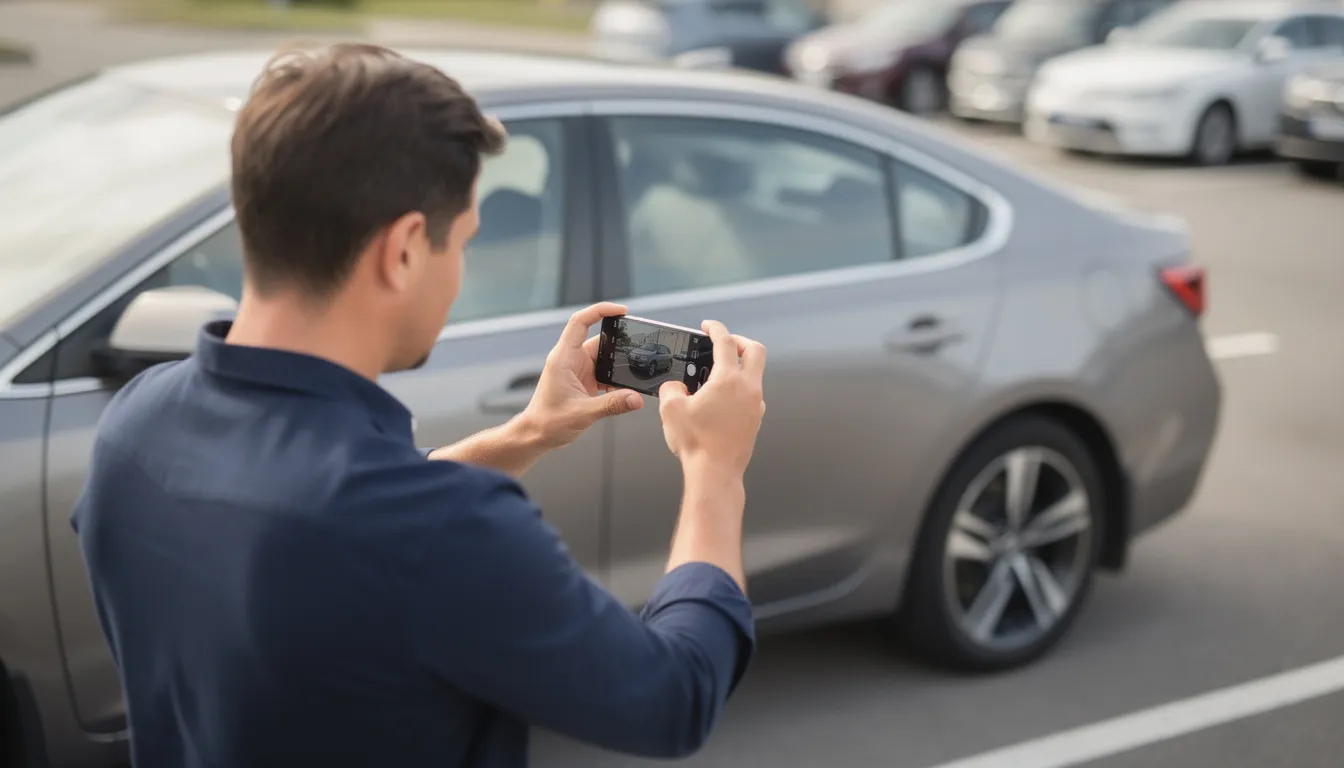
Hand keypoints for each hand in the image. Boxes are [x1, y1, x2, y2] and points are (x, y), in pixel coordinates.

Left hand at [520, 302, 643, 448]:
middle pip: (599, 339)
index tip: (622, 310)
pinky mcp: (583, 381)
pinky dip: (615, 378)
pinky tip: (623, 389)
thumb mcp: (583, 413)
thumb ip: (612, 404)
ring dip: (617, 365)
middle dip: (619, 343)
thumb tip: (636, 399)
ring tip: (631, 374)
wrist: (536, 435)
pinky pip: (604, 372)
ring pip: (604, 357)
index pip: (580, 322)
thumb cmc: (548, 422)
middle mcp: (570, 359)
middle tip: (637, 349)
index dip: (600, 310)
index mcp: (564, 358)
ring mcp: (577, 369)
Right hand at [658, 321, 765, 477]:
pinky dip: (740, 388)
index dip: (715, 328)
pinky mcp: (755, 420)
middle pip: (755, 351)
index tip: (709, 325)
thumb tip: (676, 387)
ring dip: (740, 367)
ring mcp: (756, 405)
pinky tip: (722, 399)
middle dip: (739, 341)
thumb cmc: (697, 444)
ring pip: (755, 374)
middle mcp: (748, 389)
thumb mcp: (671, 410)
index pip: (725, 342)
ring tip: (717, 373)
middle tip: (724, 342)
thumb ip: (671, 389)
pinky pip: (752, 395)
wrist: (715, 474)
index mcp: (728, 380)